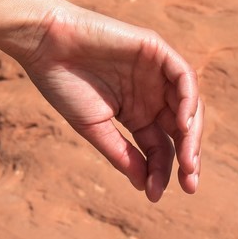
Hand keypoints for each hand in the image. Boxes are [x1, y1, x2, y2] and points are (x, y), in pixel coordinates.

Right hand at [16, 0, 203, 201]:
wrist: (45, 44)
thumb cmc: (62, 84)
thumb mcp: (94, 127)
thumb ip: (122, 153)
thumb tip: (147, 186)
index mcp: (135, 112)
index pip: (159, 146)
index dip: (162, 171)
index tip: (155, 194)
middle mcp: (150, 94)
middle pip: (180, 130)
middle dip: (187, 157)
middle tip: (187, 183)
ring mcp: (155, 72)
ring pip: (188, 105)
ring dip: (192, 134)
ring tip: (187, 160)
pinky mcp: (155, 49)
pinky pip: (183, 76)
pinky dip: (188, 99)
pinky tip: (182, 124)